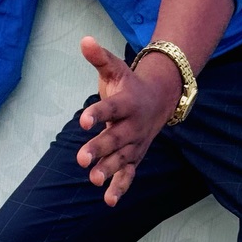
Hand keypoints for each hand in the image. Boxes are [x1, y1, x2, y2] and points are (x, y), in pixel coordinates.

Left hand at [76, 36, 180, 206]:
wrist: (160, 99)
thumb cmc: (129, 84)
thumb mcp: (115, 67)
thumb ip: (99, 57)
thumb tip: (84, 40)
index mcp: (125, 103)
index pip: (109, 108)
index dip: (96, 114)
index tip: (82, 120)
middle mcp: (132, 126)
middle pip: (114, 138)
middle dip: (99, 149)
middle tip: (81, 159)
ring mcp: (134, 144)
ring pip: (121, 159)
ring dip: (108, 170)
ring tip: (93, 180)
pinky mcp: (134, 157)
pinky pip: (129, 174)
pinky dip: (120, 187)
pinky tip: (108, 201)